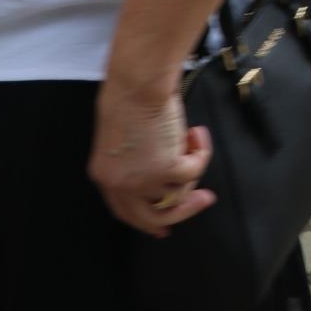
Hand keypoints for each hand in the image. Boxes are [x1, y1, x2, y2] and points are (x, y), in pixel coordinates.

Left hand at [90, 86, 214, 237]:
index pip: (126, 212)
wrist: (137, 82)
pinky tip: (197, 133)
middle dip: (182, 211)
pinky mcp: (167, 169)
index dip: (147, 222)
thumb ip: (134, 160)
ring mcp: (143, 181)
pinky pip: (194, 171)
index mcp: (105, 176)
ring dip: (193, 169)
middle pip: (152, 218)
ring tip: (195, 139)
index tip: (166, 228)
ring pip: (178, 195)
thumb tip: (162, 170)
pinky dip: (201, 152)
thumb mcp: (122, 138)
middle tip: (205, 198)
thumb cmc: (129, 95)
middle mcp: (121, 186)